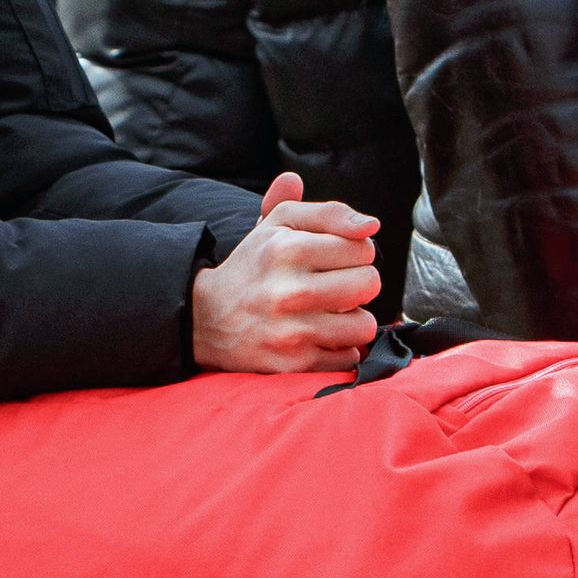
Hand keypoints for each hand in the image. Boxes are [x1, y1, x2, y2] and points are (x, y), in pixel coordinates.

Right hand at [192, 171, 380, 373]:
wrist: (206, 317)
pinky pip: (348, 356)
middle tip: (334, 286)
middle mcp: (290, 291)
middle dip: (358, 283)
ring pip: (365, 325)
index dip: (354, 252)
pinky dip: (339, 349)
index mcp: (288, 249)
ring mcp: (292, 331)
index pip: (363, 248)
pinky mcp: (294, 364)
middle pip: (370, 284)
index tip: (333, 259)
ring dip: (352, 320)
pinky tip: (317, 337)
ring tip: (328, 313)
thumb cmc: (253, 265)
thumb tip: (370, 225)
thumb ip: (327, 213)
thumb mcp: (279, 223)